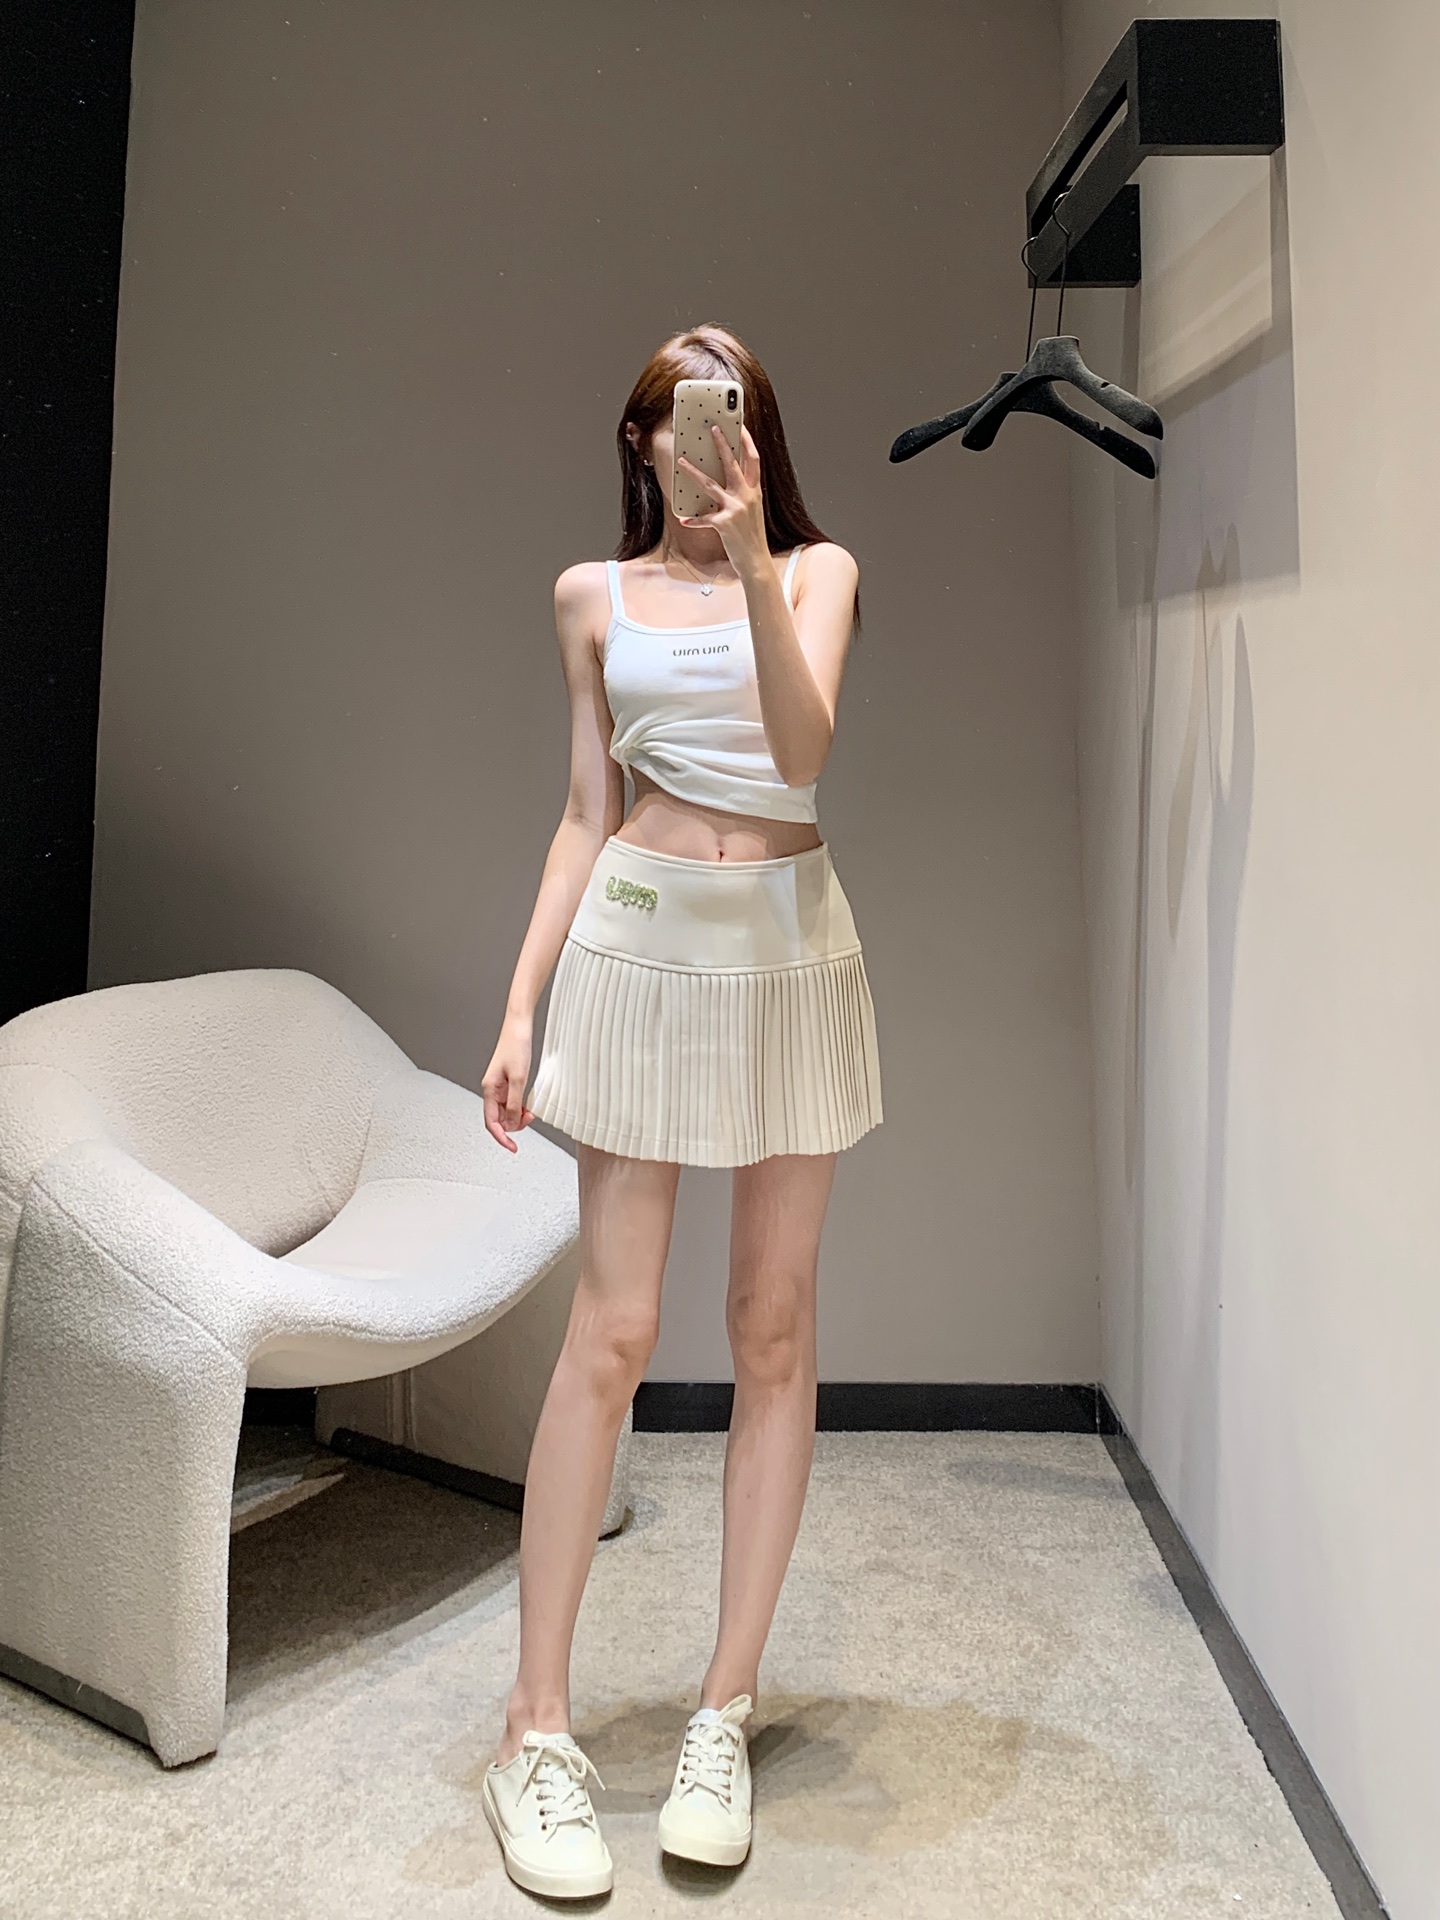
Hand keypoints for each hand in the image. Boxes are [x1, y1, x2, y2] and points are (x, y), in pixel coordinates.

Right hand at [481, 1015, 534, 1150]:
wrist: (519, 1026)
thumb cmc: (516, 1045)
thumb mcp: (519, 1078)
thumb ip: (515, 1103)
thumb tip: (512, 1123)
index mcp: (489, 1089)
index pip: (491, 1122)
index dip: (501, 1137)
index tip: (512, 1147)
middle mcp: (492, 1089)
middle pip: (499, 1119)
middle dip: (514, 1125)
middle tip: (530, 1120)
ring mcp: (500, 1086)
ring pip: (507, 1111)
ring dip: (518, 1116)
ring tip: (531, 1112)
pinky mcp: (508, 1081)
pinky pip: (512, 1101)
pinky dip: (521, 1106)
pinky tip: (529, 1104)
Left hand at [677, 424, 766, 570]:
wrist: (756, 562)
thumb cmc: (752, 538)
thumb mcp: (752, 512)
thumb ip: (743, 496)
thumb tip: (727, 482)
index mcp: (755, 492)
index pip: (754, 460)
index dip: (748, 442)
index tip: (741, 427)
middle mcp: (747, 497)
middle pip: (733, 464)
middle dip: (722, 444)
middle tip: (713, 429)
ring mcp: (735, 509)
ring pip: (710, 485)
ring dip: (694, 472)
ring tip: (681, 461)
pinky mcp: (724, 523)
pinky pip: (704, 518)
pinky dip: (693, 519)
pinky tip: (684, 519)